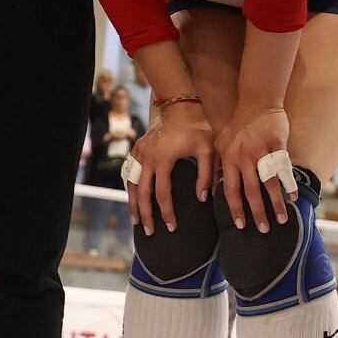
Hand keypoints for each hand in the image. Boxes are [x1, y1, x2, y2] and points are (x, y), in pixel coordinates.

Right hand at [126, 101, 212, 233]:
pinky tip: (133, 199)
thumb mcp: (207, 150)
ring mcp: (139, 153)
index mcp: (164, 159)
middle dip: (145, 215)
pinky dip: (130, 189)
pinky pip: (130, 173)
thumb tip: (201, 198)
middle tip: (149, 232)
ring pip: (131, 184)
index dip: (166, 212)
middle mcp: (147, 157)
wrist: (180, 105)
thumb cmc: (197, 128)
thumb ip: (206, 175)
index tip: (172, 226)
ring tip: (137, 221)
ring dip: (133, 204)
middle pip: (142, 193)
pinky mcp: (137, 149)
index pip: (162, 194)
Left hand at [215, 106, 291, 232]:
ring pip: (269, 183)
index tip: (241, 225)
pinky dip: (289, 185)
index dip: (235, 209)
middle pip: (251, 191)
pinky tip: (293, 197)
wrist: (258, 102)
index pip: (230, 190)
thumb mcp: (220, 143)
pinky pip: (283, 169)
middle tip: (264, 230)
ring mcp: (261, 151)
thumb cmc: (239, 126)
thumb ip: (218, 166)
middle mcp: (244, 157)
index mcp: (228, 159)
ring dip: (276, 204)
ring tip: (282, 220)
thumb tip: (211, 190)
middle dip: (258, 213)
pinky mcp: (277, 145)